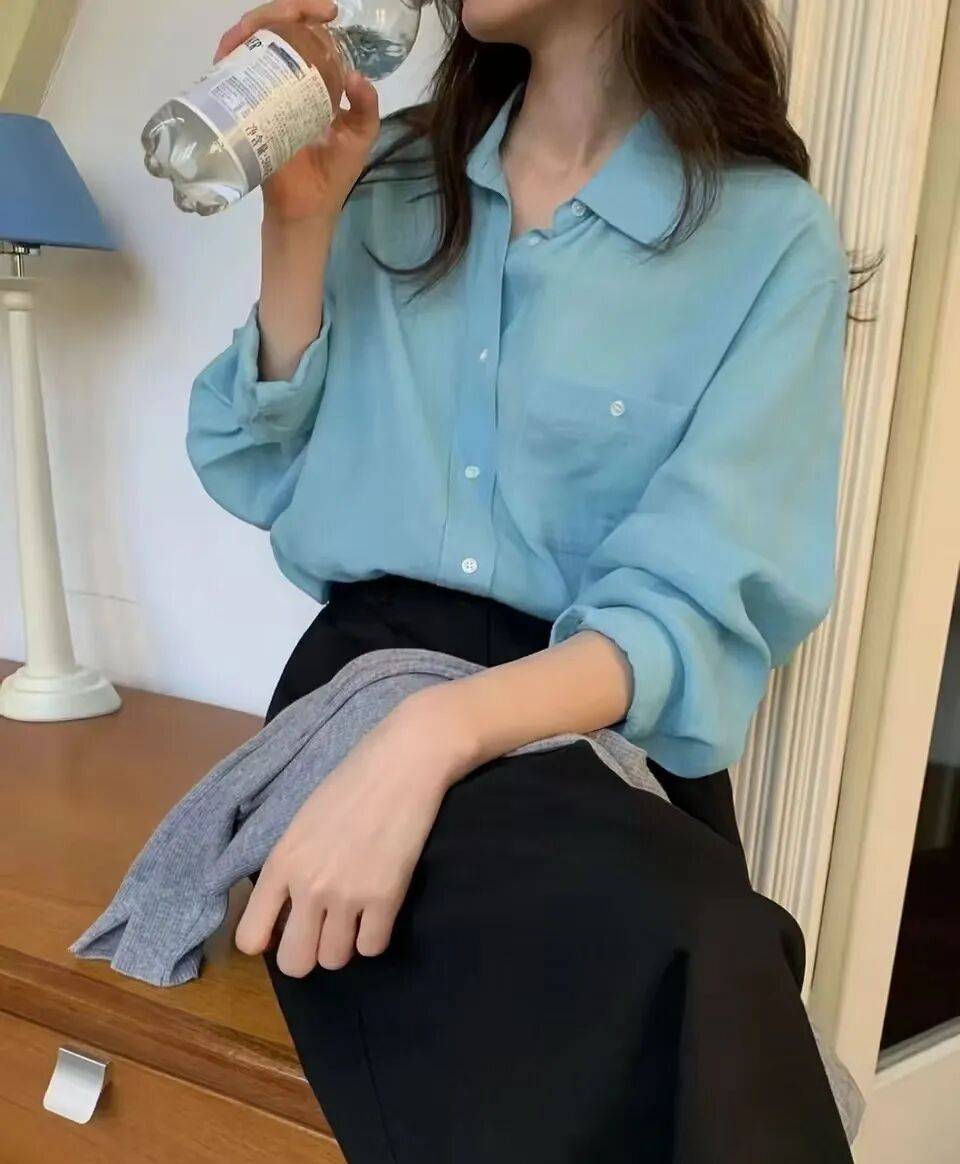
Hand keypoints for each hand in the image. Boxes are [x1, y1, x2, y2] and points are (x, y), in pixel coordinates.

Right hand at [214, 1, 380, 224]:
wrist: (305, 209)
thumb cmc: (332, 175)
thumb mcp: (359, 136)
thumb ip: (366, 107)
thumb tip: (357, 76)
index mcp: (311, 81)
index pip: (306, 34)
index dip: (310, 14)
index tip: (328, 11)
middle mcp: (282, 80)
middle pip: (274, 29)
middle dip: (284, 10)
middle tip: (303, 12)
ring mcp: (259, 92)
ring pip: (249, 41)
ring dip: (256, 22)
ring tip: (274, 21)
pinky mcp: (239, 108)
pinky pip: (228, 70)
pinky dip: (230, 50)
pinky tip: (239, 44)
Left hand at [234, 690, 479, 975]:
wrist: (402, 763)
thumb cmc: (351, 782)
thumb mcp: (302, 823)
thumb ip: (289, 867)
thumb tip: (285, 912)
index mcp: (281, 862)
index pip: (250, 937)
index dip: (269, 938)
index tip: (287, 924)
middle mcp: (307, 885)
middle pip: (294, 963)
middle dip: (308, 952)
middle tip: (324, 929)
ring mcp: (347, 895)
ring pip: (335, 961)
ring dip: (344, 943)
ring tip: (356, 915)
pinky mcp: (386, 898)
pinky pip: (373, 948)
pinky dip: (375, 935)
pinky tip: (379, 910)